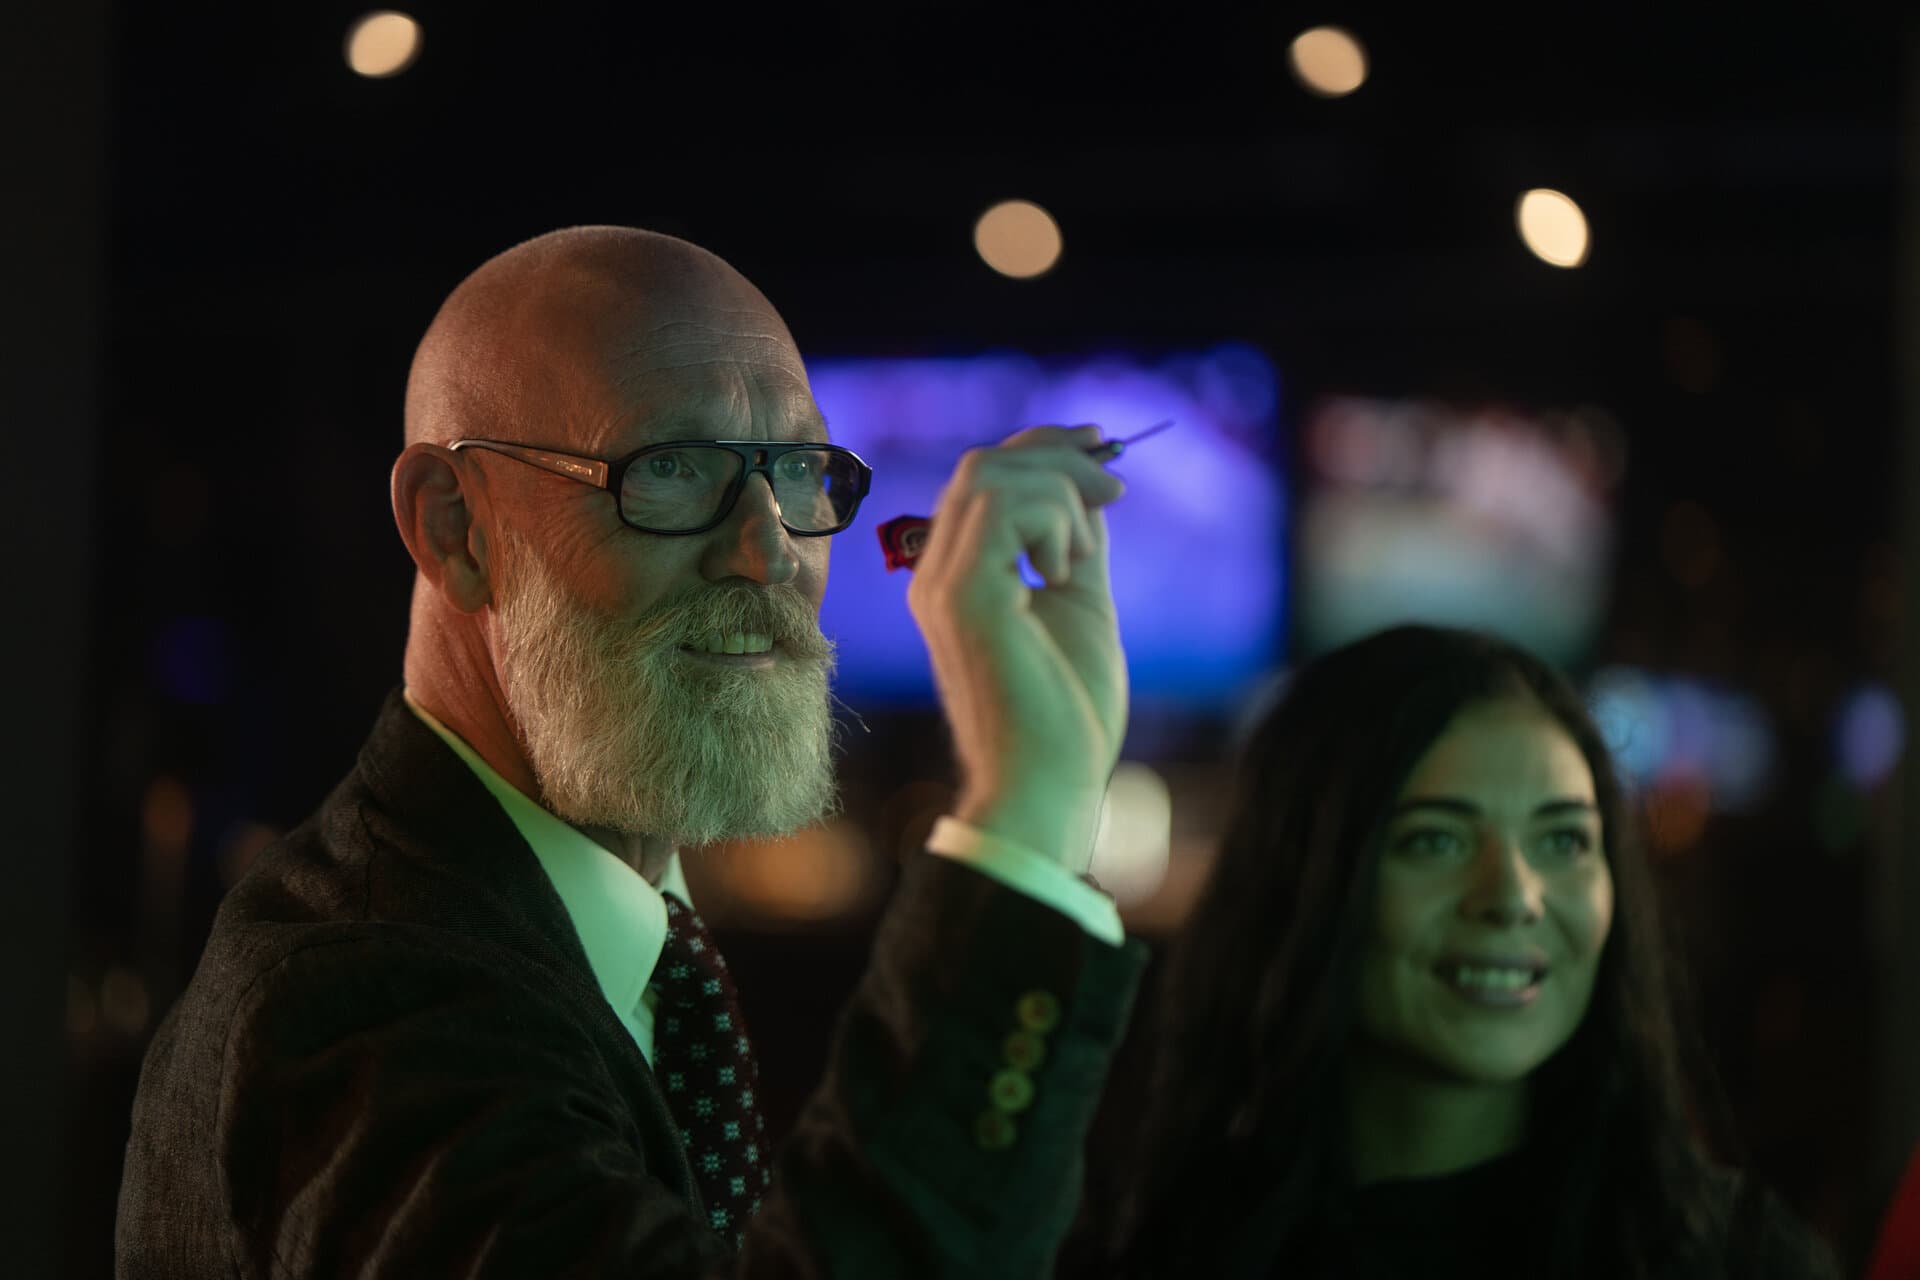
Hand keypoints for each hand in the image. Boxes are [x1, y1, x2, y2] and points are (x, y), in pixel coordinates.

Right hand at [906, 424, 1127, 869]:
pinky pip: (1004, 508)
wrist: (1049, 786)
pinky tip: (1065, 570)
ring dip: (1060, 494)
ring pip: (991, 476)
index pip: (983, 480)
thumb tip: (1090, 489)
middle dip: (1058, 458)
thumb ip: (1075, 545)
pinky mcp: (962, 597)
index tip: (1100, 444)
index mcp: (958, 577)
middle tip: (1115, 488)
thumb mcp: (1080, 605)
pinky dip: (1052, 520)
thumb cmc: (1066, 714)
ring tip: (1082, 559)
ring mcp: (941, 585)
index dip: (1040, 447)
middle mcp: (936, 575)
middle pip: (984, 466)